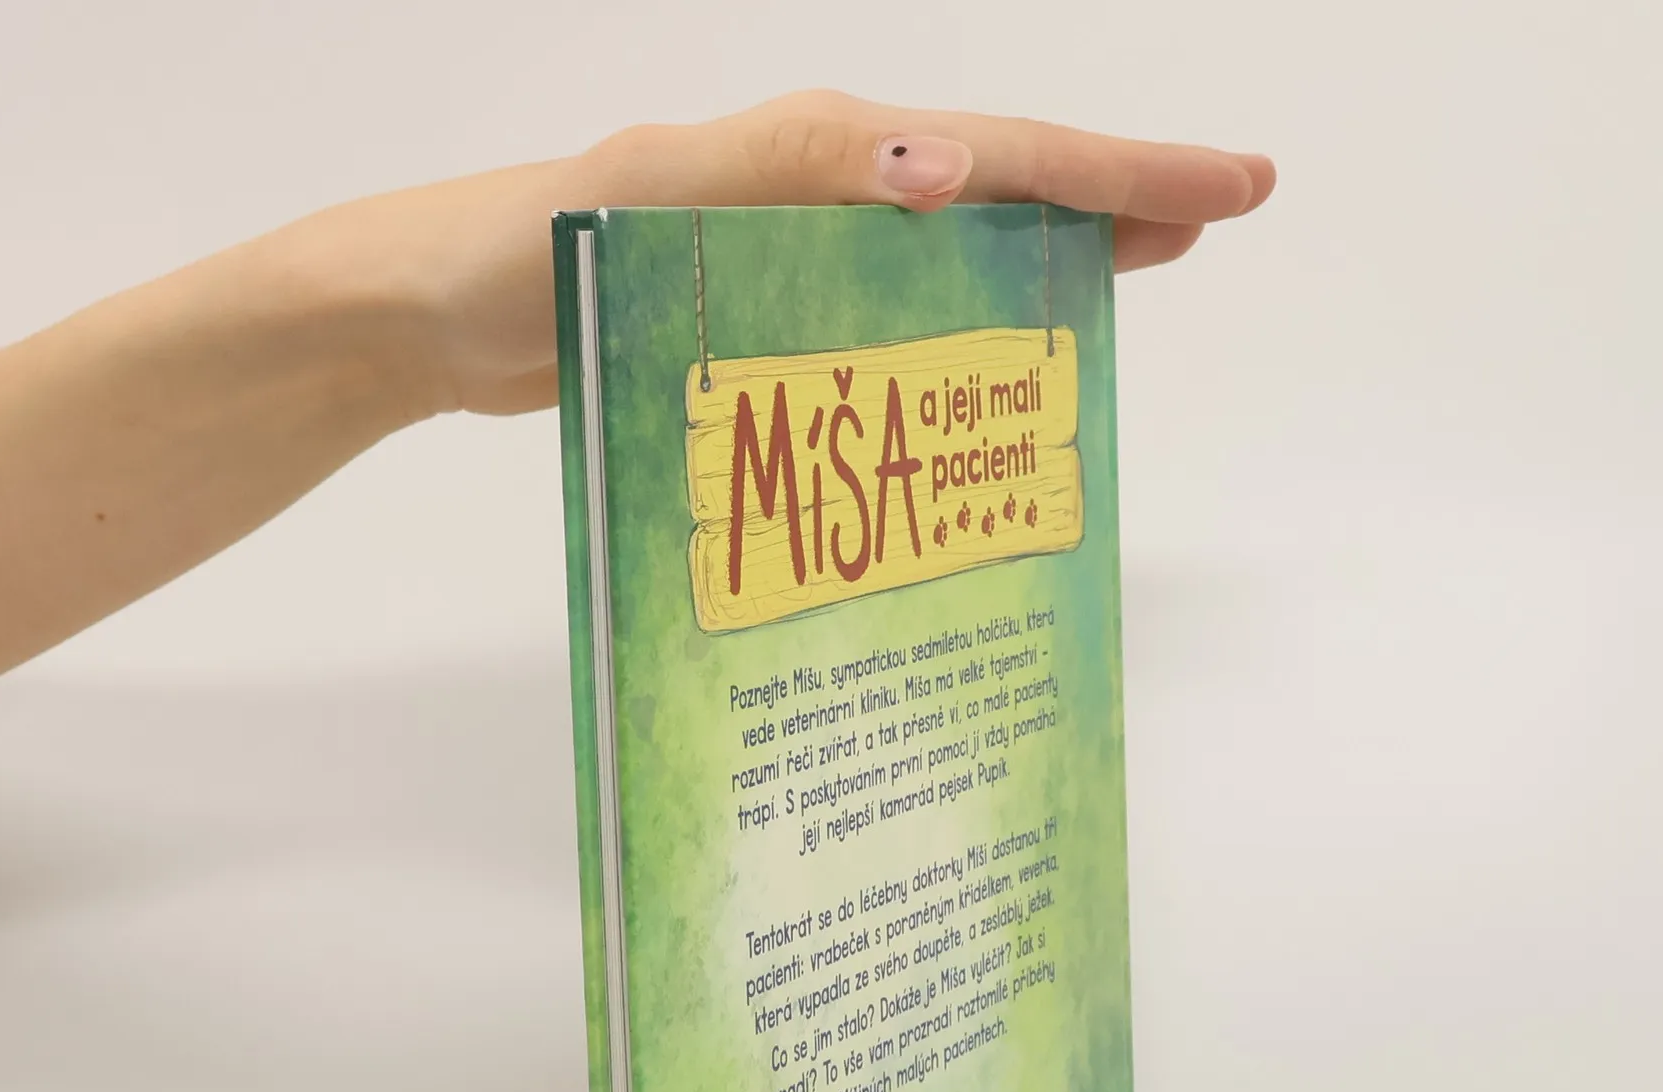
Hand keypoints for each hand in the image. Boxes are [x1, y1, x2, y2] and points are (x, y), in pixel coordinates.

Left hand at [338, 90, 1274, 418]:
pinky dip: (951, 326)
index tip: (1231, 187)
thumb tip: (949, 169)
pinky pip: (887, 310)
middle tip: (1215, 217)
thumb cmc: (524, 252)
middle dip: (1112, 197)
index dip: (1125, 172)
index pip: (1005, 154)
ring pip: (952, 248)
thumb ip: (792, 169)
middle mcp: (820, 192)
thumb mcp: (656, 197)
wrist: (430, 313)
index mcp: (819, 154)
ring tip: (1132, 274)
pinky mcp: (761, 312)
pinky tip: (977, 367)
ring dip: (1044, 255)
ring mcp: (794, 251)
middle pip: (999, 187)